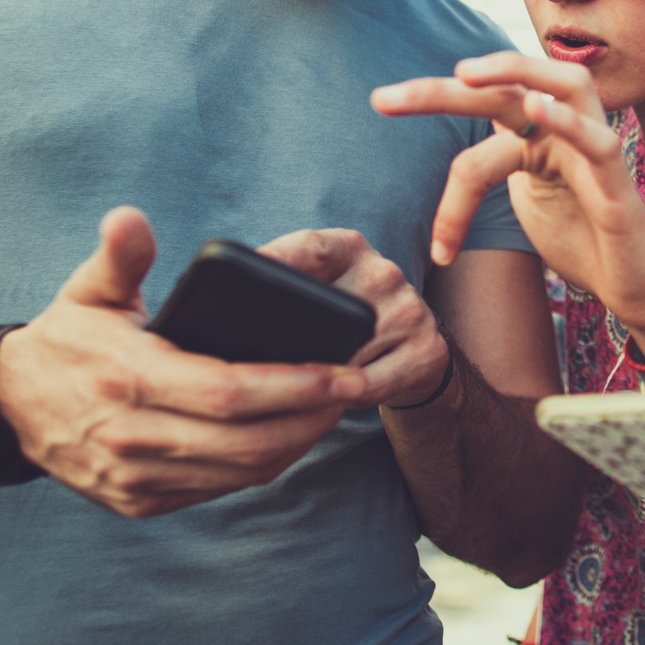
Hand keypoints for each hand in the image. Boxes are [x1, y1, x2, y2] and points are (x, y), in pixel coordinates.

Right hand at [0, 208, 348, 517]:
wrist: (8, 406)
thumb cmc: (66, 338)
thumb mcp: (87, 290)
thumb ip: (120, 256)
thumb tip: (129, 219)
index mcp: (130, 378)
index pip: (230, 392)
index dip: (294, 385)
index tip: (343, 370)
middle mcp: (133, 436)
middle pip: (248, 440)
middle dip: (312, 416)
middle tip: (354, 387)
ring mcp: (134, 478)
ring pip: (240, 471)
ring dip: (297, 442)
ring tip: (332, 408)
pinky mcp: (138, 503)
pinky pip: (219, 488)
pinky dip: (262, 464)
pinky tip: (290, 434)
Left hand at [253, 226, 450, 409]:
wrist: (415, 352)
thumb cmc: (347, 318)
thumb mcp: (321, 289)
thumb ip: (284, 287)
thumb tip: (216, 310)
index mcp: (350, 247)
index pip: (309, 248)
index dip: (275, 263)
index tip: (238, 281)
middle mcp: (385, 271)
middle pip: (325, 313)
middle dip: (288, 342)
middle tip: (251, 366)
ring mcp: (411, 310)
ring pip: (343, 356)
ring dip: (313, 376)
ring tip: (295, 383)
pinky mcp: (428, 350)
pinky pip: (366, 386)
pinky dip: (340, 397)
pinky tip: (329, 397)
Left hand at [372, 53, 644, 354]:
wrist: (634, 287)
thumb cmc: (582, 238)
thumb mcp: (523, 197)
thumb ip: (491, 167)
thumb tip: (443, 156)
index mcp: (537, 131)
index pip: (482, 102)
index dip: (431, 105)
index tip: (381, 108)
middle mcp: (565, 129)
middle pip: (510, 84)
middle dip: (445, 88)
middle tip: (386, 99)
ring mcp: (595, 152)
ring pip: (565, 86)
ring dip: (516, 72)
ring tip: (464, 74)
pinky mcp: (618, 187)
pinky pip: (600, 143)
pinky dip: (569, 124)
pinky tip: (536, 110)